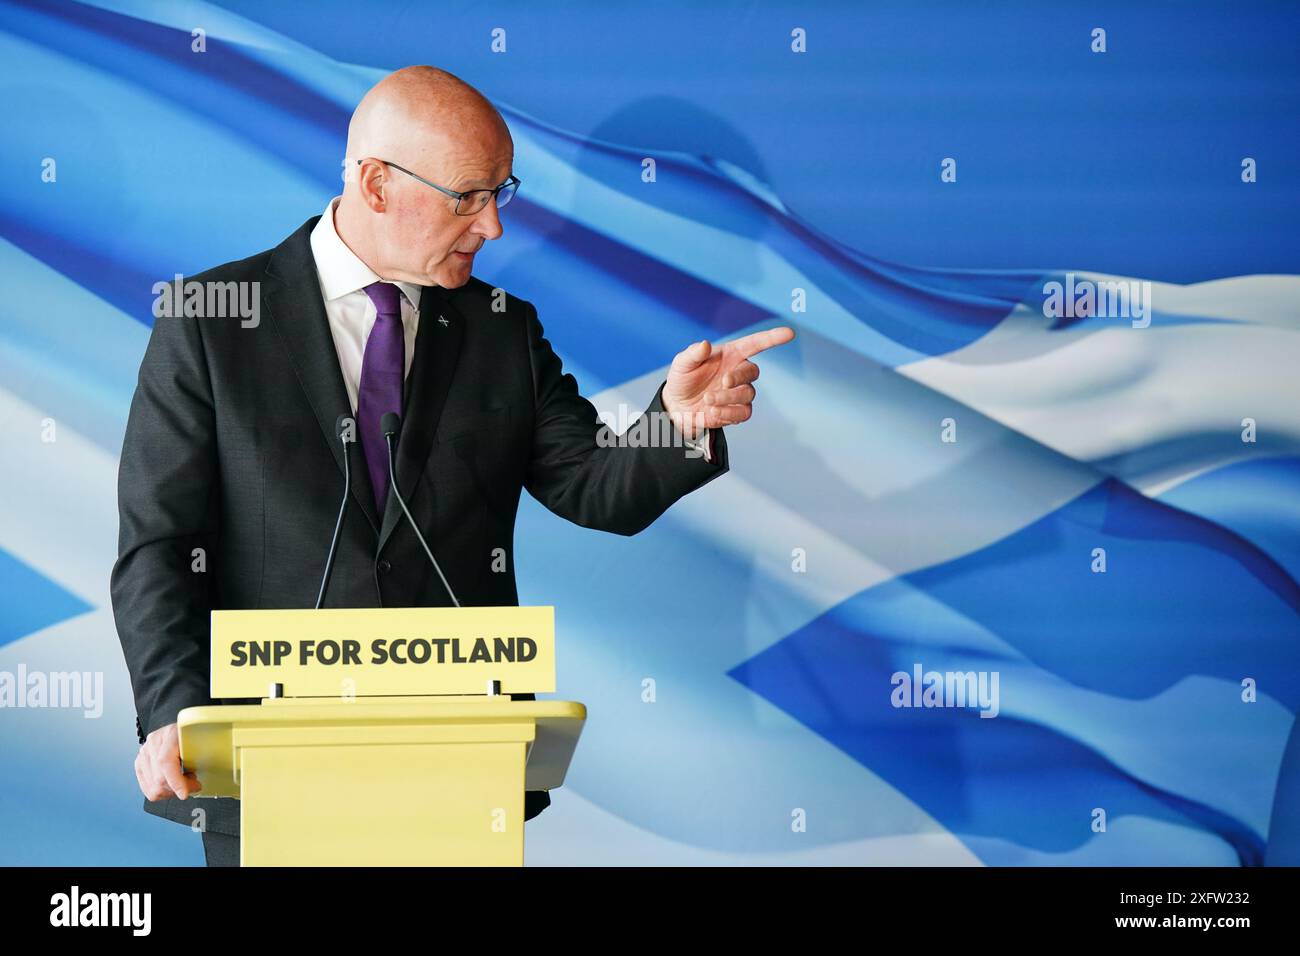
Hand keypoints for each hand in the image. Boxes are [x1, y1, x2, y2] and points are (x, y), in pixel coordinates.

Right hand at [134, 722, 201, 800]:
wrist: (182, 730)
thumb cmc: (194, 736)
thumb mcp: (204, 741)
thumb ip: (203, 757)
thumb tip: (198, 782)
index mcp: (171, 734)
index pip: (166, 761)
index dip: (175, 781)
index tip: (184, 793)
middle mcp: (154, 742)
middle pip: (159, 778)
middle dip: (179, 788)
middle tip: (193, 784)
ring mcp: (144, 753)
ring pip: (153, 787)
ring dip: (171, 791)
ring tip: (183, 781)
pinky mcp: (139, 764)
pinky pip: (148, 789)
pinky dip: (163, 792)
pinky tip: (172, 783)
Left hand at [662, 326, 795, 438]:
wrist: (677, 407)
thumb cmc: (682, 380)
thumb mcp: (682, 364)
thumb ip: (693, 353)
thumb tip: (705, 344)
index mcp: (730, 355)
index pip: (756, 344)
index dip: (772, 338)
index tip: (789, 333)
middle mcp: (738, 372)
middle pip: (753, 372)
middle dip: (739, 377)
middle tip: (723, 382)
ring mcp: (739, 393)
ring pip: (748, 395)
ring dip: (728, 398)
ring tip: (708, 400)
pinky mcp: (736, 411)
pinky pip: (743, 413)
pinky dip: (728, 413)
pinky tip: (712, 411)